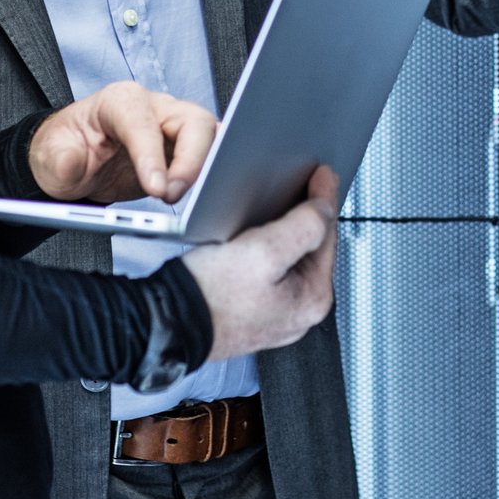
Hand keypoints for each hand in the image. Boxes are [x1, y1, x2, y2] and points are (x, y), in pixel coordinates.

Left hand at [28, 81, 216, 204]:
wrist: (73, 158)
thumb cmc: (65, 149)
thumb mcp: (49, 158)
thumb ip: (60, 159)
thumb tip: (72, 162)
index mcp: (120, 100)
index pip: (143, 122)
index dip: (152, 154)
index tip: (156, 189)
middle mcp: (154, 108)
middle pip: (193, 122)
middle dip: (191, 160)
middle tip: (172, 196)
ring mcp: (174, 127)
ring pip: (210, 137)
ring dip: (208, 168)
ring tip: (193, 201)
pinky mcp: (185, 149)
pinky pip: (212, 155)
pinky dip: (214, 174)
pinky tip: (206, 198)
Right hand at [183, 167, 338, 361]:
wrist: (169, 324)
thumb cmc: (211, 297)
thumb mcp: (266, 252)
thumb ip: (304, 226)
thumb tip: (324, 208)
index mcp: (313, 298)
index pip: (328, 235)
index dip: (324, 198)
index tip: (322, 173)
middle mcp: (299, 311)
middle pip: (311, 247)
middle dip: (306, 215)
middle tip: (302, 184)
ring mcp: (276, 312)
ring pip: (289, 257)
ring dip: (284, 230)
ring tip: (277, 205)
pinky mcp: (252, 309)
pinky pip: (268, 270)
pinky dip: (265, 248)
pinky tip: (251, 236)